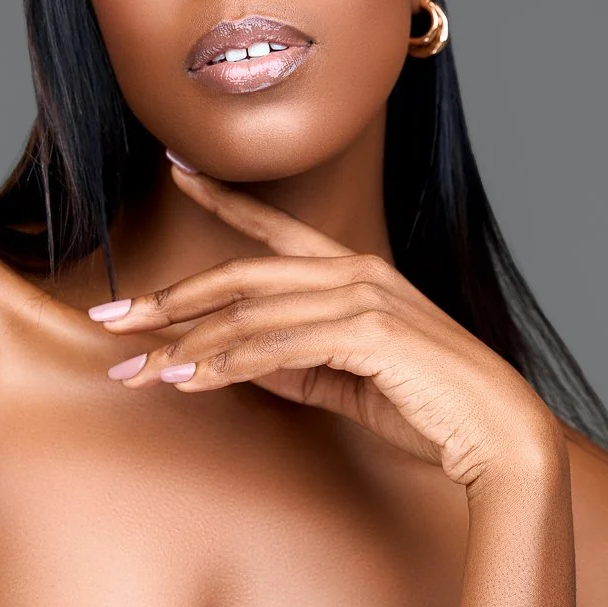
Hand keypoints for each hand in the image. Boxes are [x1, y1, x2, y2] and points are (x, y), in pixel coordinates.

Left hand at [90, 160, 561, 489]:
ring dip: (184, 346)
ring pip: (249, 315)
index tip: (175, 172)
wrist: (497, 434)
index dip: (222, 198)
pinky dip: (224, 365)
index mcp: (355, 272)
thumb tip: (231, 361)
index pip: (274, 229)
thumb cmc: (429, 407)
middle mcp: (355, 273)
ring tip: (136, 371)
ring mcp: (362, 299)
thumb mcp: (346, 378)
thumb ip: (295, 362)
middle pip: (240, 276)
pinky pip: (276, 348)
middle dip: (169, 298)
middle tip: (110, 318)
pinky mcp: (367, 335)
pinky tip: (187, 381)